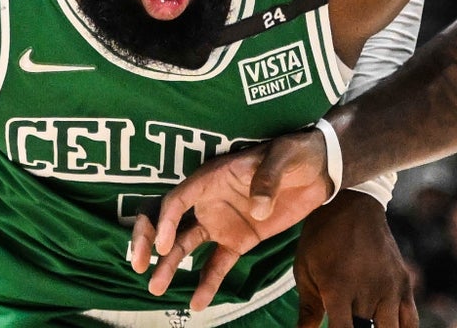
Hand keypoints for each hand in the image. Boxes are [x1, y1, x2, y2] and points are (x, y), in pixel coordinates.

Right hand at [130, 131, 335, 309]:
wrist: (317, 169)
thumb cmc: (294, 153)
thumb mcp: (282, 157)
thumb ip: (267, 180)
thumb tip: (258, 211)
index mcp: (211, 178)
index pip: (178, 199)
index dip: (166, 221)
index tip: (164, 245)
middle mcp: (208, 201)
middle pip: (169, 221)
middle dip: (149, 241)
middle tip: (140, 265)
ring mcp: (220, 222)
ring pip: (186, 247)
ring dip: (169, 266)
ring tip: (156, 288)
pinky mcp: (238, 241)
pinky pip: (217, 264)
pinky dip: (206, 283)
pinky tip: (196, 303)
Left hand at [293, 191, 417, 327]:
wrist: (352, 204)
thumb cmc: (321, 238)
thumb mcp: (304, 270)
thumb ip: (307, 309)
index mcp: (338, 288)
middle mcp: (368, 290)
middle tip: (349, 323)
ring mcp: (390, 287)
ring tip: (365, 324)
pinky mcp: (404, 282)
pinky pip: (411, 321)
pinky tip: (386, 327)